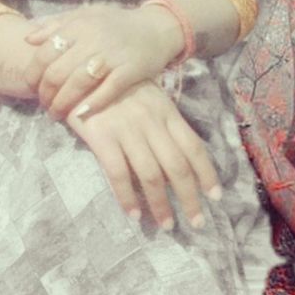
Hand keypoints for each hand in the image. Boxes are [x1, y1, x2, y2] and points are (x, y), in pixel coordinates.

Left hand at [23, 2, 181, 119]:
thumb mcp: (85, 15)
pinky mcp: (130, 71)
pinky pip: (107, 91)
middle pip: (57, 72)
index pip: (44, 53)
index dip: (33, 74)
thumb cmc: (116, 24)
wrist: (157, 27)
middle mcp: (93, 39)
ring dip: (63, 103)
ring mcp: (112, 56)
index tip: (31, 87)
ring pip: (77, 84)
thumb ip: (56, 25)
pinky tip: (80, 115)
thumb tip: (28, 39)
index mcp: (78, 25)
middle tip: (44, 104)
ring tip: (56, 113)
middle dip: (45, 93)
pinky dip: (91, 105)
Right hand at [63, 78, 221, 229]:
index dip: (207, 174)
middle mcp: (152, 122)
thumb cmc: (115, 85)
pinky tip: (134, 214)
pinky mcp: (102, 137)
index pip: (194, 147)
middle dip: (190, 198)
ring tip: (166, 225)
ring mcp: (127, 130)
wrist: (79, 69)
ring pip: (151, 175)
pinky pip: (118, 174)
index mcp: (166, 111)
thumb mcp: (147, 97)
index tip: (215, 197)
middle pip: (178, 167)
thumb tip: (177, 158)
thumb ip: (162, 123)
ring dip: (161, 204)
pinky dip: (128, 197)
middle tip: (197, 223)